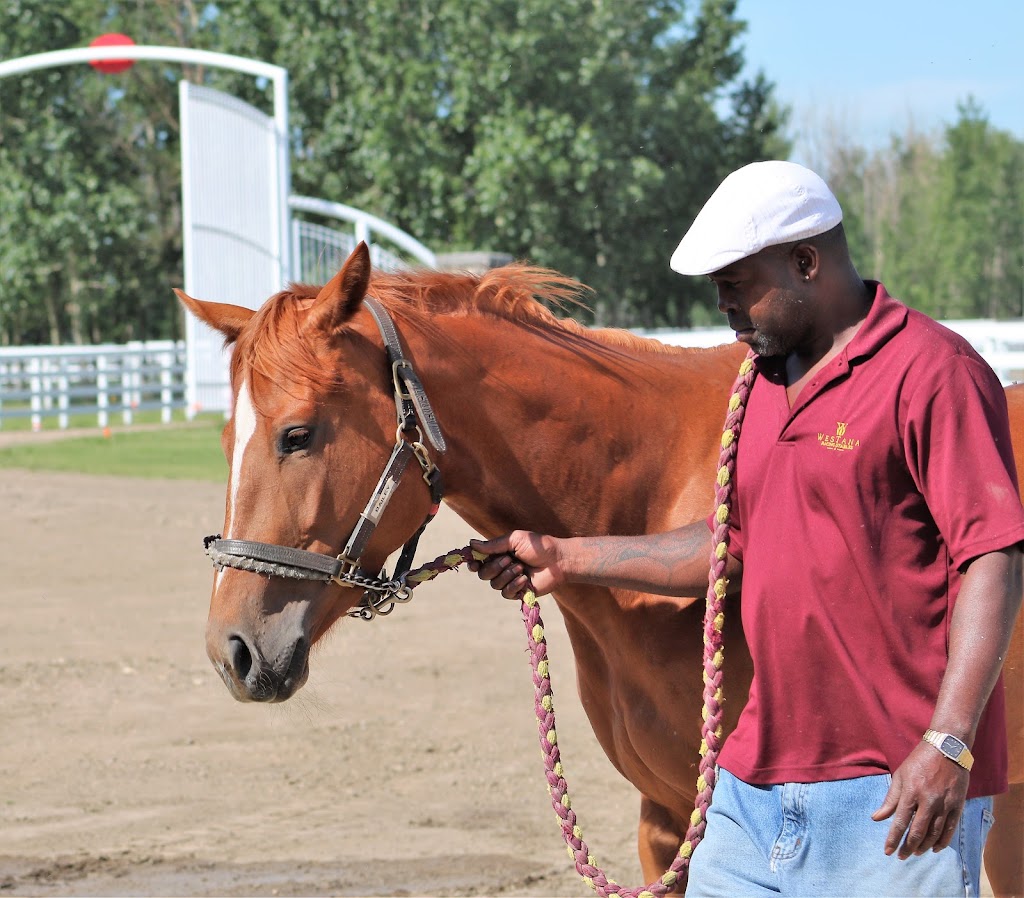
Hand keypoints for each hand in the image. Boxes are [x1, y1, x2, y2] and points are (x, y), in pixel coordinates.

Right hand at [468, 531, 563, 599]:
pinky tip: (525, 579)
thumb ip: (494, 545)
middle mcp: (502, 568)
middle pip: (483, 574)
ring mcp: (510, 581)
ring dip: (507, 575)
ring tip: (522, 568)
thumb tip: (471, 543)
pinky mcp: (518, 593)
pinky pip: (506, 593)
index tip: (473, 563)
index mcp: (499, 554)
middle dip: (494, 567)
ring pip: (494, 584)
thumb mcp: (515, 540)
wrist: (558, 561)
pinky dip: (514, 585)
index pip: (479, 561)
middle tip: (509, 559)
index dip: (473, 563)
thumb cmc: (539, 547)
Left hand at [871, 741, 969, 858]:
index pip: (900, 821)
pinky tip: (935, 848)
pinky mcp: (957, 805)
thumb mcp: (900, 775)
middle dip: (908, 847)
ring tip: (916, 853)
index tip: (888, 851)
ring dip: (924, 846)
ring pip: (934, 833)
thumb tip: (876, 818)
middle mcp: (928, 800)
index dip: (893, 839)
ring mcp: (944, 804)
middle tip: (902, 856)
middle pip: (917, 831)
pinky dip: (943, 841)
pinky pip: (950, 829)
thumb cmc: (919, 761)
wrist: (947, 749)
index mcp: (911, 792)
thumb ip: (890, 799)